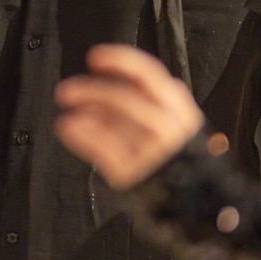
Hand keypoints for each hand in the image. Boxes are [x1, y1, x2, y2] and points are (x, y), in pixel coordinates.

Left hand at [54, 44, 206, 189]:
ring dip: (86, 110)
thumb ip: (149, 101)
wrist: (192, 202)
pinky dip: (83, 136)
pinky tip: (69, 126)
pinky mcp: (134, 174)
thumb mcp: (175, 123)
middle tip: (68, 89)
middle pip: (126, 98)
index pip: (151, 75)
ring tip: (68, 107)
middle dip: (93, 90)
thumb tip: (111, 79)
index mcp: (181, 110)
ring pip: (114, 122)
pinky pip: (103, 149)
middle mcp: (169, 128)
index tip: (96, 57)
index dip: (122, 62)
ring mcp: (151, 152)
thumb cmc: (178, 157)